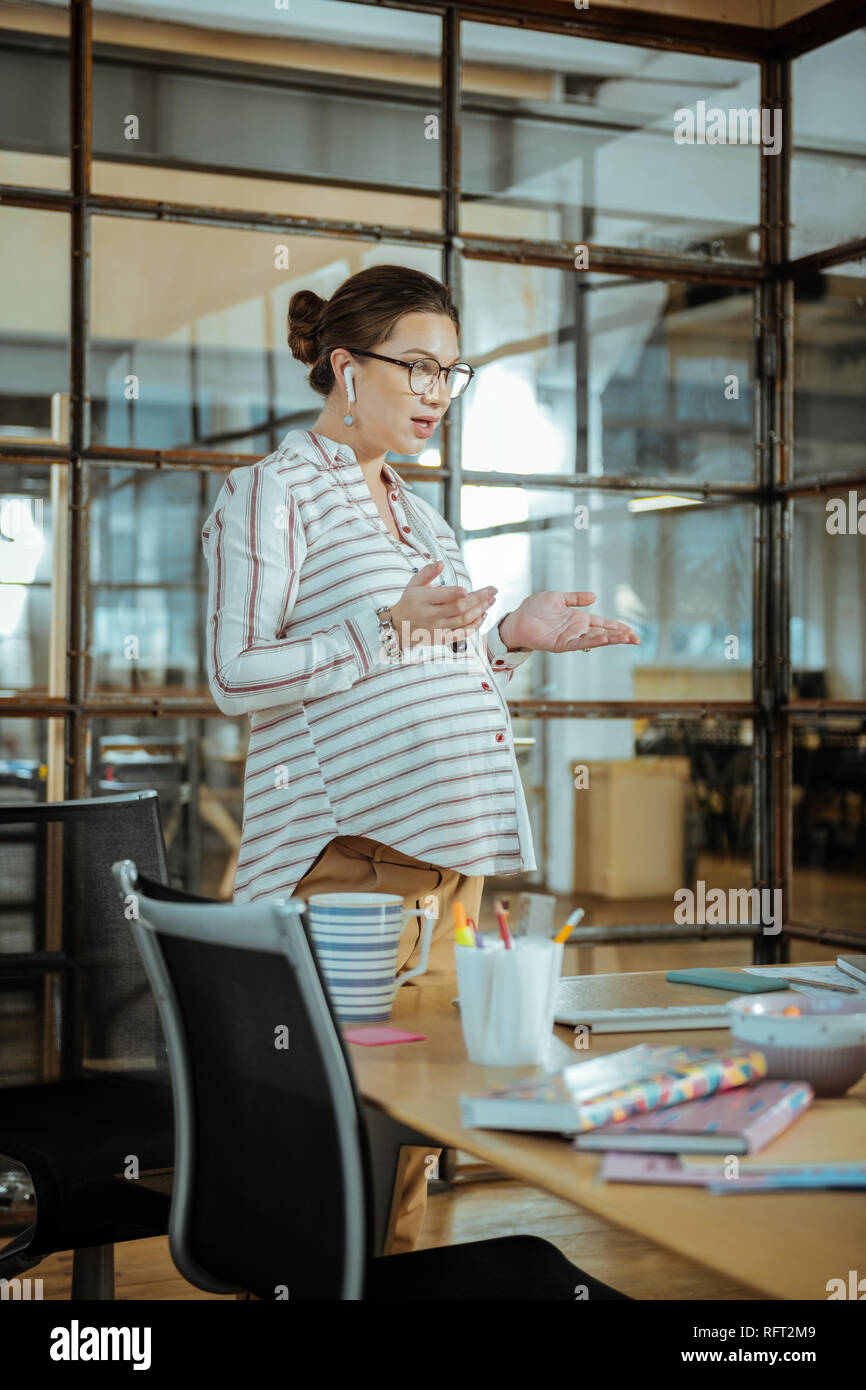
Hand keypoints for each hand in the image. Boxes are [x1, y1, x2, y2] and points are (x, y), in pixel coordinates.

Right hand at [389, 562, 496, 649]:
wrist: (399, 627)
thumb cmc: (410, 602)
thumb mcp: (414, 584)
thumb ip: (427, 572)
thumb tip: (440, 563)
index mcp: (423, 600)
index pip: (442, 597)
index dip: (455, 594)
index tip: (467, 589)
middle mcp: (431, 615)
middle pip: (458, 608)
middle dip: (478, 599)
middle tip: (493, 590)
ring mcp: (437, 628)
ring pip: (462, 620)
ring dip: (480, 610)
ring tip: (491, 600)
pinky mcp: (442, 638)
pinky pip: (461, 634)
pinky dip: (474, 626)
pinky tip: (482, 616)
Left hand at [498, 591, 640, 653]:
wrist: (517, 619)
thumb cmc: (534, 609)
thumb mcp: (558, 598)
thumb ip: (576, 598)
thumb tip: (594, 597)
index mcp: (577, 619)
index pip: (602, 623)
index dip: (617, 626)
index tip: (631, 630)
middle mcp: (576, 629)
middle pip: (603, 632)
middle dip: (620, 636)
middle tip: (637, 639)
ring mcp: (570, 637)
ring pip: (595, 639)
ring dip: (611, 639)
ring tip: (627, 639)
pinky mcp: (560, 644)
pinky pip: (579, 643)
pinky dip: (591, 641)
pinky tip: (604, 639)